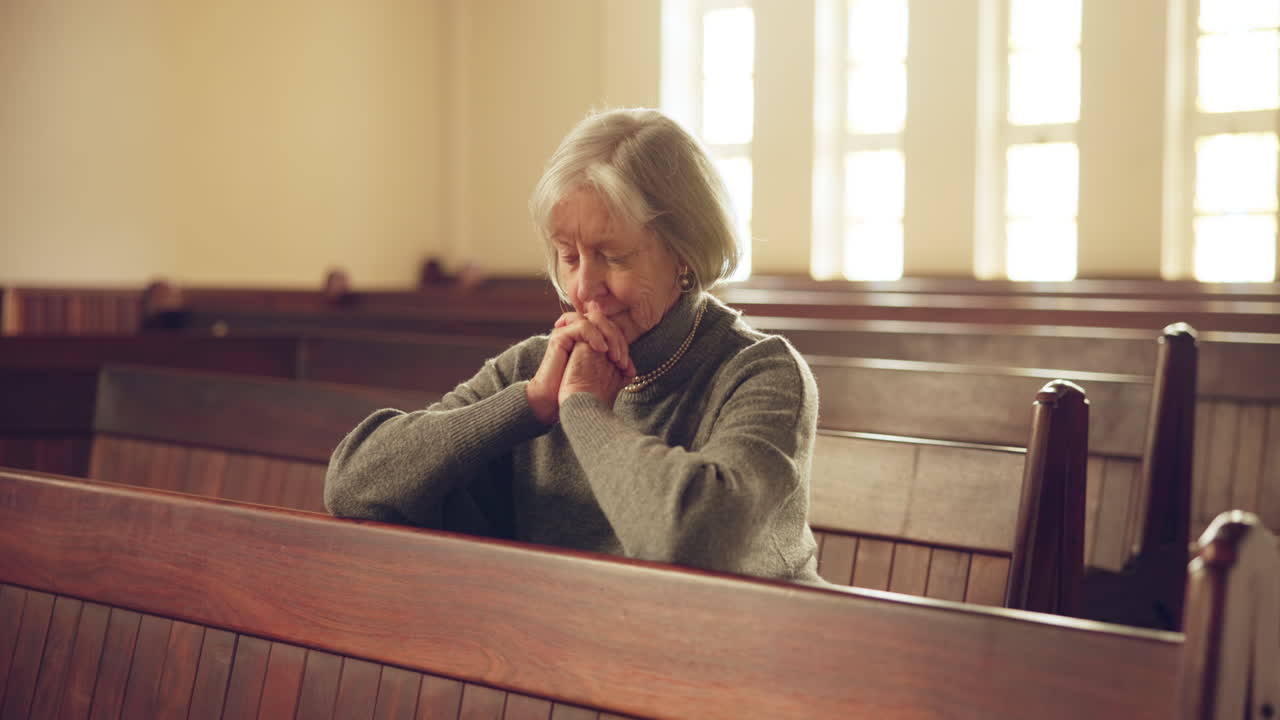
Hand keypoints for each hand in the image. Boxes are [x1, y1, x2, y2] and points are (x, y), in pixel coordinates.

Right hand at [527, 310, 632, 424]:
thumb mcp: (601, 376)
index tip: (627, 367)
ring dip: (609, 336)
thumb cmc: (575, 391)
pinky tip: (602, 351)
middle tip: (622, 362)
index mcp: (588, 338)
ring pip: (595, 319)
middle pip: (605, 321)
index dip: (622, 343)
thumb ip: (614, 369)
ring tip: (614, 357)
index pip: (610, 328)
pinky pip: (582, 326)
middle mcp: (577, 331)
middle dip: (618, 340)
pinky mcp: (560, 336)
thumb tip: (633, 369)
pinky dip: (595, 336)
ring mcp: (568, 331)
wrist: (554, 401)